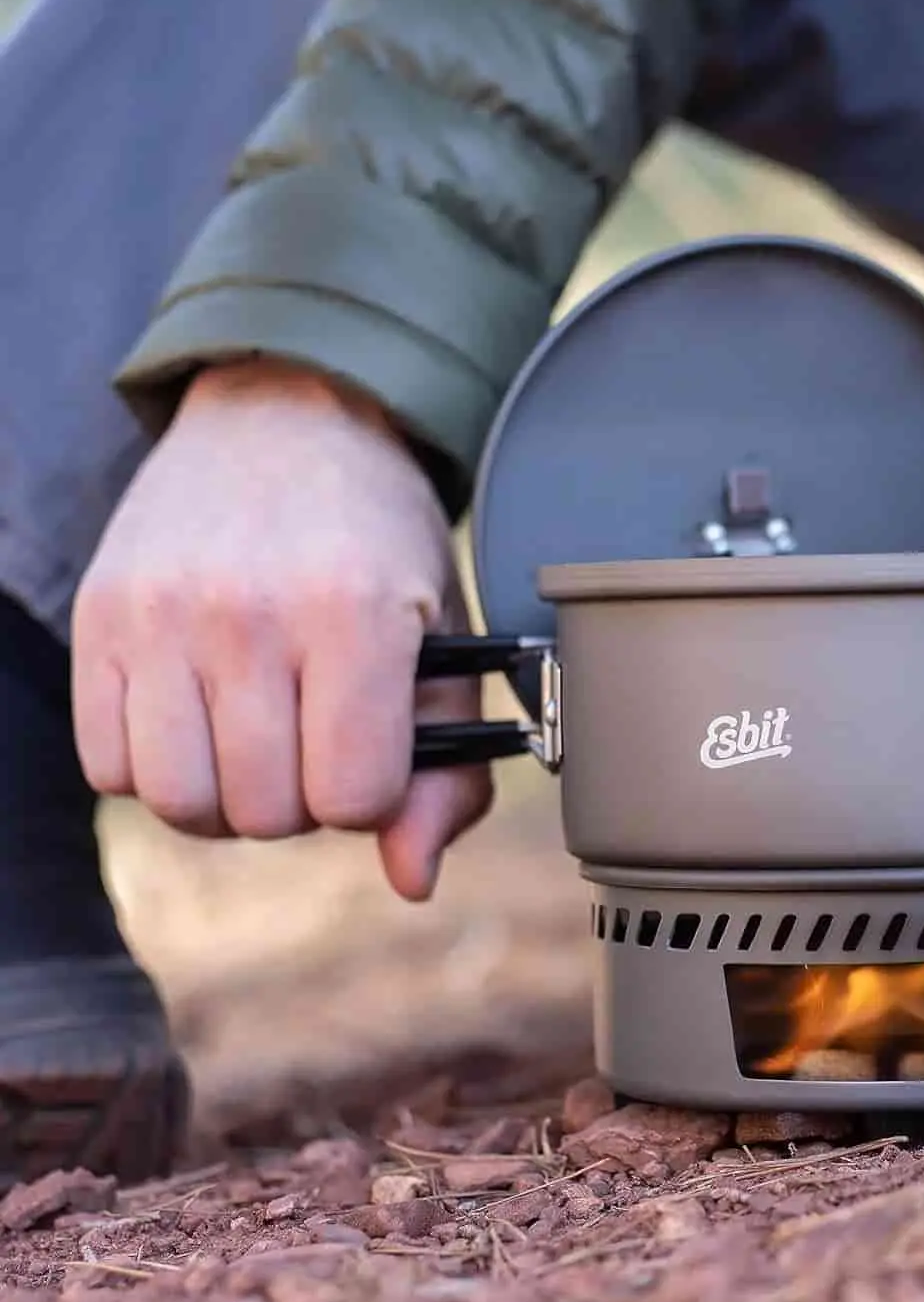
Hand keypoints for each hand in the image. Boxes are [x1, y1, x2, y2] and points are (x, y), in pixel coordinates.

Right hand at [72, 359, 492, 900]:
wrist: (288, 419)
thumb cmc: (382, 545)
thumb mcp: (446, 646)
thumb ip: (447, 774)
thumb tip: (412, 881)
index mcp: (356, 615)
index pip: (354, 798)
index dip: (370, 794)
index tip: (371, 748)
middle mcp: (248, 614)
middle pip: (265, 814)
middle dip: (302, 799)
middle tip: (314, 734)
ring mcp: (161, 615)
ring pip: (180, 804)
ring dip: (226, 796)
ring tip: (257, 735)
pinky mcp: (98, 617)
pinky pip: (108, 768)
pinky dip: (156, 767)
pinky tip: (199, 714)